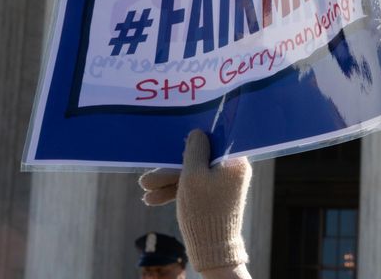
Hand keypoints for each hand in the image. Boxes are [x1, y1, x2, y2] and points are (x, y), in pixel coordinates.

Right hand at [138, 130, 250, 275]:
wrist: (212, 247)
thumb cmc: (204, 208)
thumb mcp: (193, 175)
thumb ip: (194, 150)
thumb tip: (197, 132)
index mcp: (235, 162)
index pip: (212, 141)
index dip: (191, 141)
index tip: (173, 142)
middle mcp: (233, 171)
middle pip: (198, 160)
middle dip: (169, 170)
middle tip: (146, 180)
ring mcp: (224, 185)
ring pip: (193, 175)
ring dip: (168, 182)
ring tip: (145, 193)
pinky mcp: (216, 197)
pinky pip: (196, 188)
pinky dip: (178, 191)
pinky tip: (153, 200)